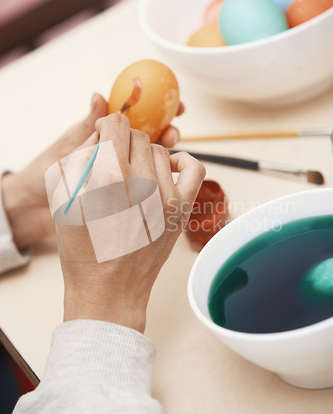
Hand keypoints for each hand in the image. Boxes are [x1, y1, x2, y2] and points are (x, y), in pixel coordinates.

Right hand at [57, 114, 204, 332]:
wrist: (108, 289)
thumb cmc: (82, 249)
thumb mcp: (63, 198)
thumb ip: (80, 156)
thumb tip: (103, 133)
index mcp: (107, 176)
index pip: (116, 124)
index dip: (106, 127)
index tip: (104, 137)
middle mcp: (140, 182)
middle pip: (138, 137)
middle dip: (123, 144)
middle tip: (114, 164)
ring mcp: (166, 197)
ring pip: (160, 151)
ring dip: (145, 157)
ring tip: (133, 177)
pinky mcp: (182, 210)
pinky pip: (193, 168)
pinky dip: (182, 162)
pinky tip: (166, 170)